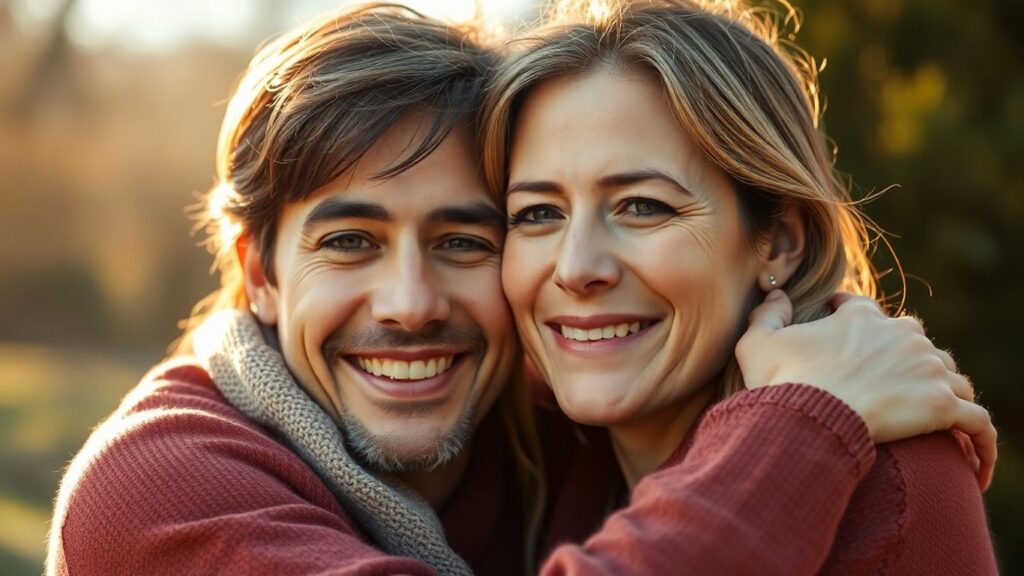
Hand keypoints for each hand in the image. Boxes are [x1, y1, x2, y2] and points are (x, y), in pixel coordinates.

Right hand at [736, 289, 995, 490]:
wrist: (813, 418)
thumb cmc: (784, 382)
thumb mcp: (757, 343)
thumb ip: (768, 314)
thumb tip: (777, 293)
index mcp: (861, 317)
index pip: (863, 309)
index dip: (851, 320)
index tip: (844, 339)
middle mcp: (902, 335)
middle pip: (915, 342)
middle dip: (907, 359)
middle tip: (890, 388)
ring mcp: (929, 369)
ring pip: (952, 377)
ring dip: (946, 395)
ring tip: (934, 422)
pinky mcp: (945, 406)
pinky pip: (977, 424)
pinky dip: (979, 444)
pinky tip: (975, 466)